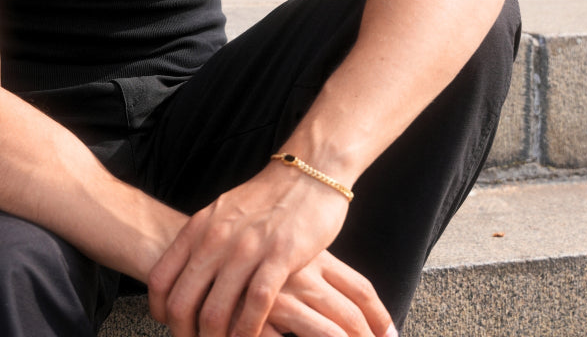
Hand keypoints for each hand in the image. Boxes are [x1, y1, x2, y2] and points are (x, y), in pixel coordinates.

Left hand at [147, 162, 390, 336]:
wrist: (306, 173)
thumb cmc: (264, 200)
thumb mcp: (222, 216)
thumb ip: (203, 243)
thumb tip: (185, 277)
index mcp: (198, 228)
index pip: (160, 278)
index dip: (161, 312)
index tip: (171, 325)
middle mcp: (216, 238)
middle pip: (183, 302)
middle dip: (186, 333)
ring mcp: (247, 247)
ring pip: (216, 310)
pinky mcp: (280, 254)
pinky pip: (256, 304)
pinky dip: (250, 330)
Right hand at [267, 251, 395, 336]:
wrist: (205, 262)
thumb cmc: (259, 267)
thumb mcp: (293, 262)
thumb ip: (321, 278)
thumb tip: (359, 316)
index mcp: (314, 257)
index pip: (361, 289)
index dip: (382, 317)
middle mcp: (301, 274)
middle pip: (351, 315)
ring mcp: (279, 297)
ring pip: (331, 333)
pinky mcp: (258, 318)